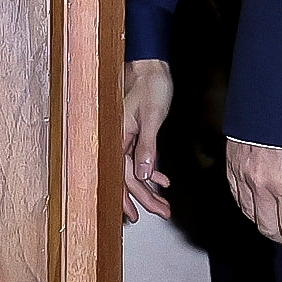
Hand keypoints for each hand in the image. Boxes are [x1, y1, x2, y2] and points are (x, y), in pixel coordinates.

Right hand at [121, 59, 174, 222]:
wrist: (152, 66)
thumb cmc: (150, 86)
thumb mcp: (151, 117)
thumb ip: (147, 146)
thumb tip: (145, 175)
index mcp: (117, 138)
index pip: (121, 176)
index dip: (128, 198)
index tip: (134, 216)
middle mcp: (118, 140)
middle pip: (129, 177)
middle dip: (144, 198)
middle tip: (161, 212)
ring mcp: (126, 138)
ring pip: (136, 170)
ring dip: (149, 187)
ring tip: (163, 204)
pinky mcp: (136, 134)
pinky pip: (140, 159)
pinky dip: (152, 171)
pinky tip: (162, 179)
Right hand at [226, 139, 281, 252]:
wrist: (270, 92)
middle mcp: (261, 186)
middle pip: (268, 228)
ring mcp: (242, 176)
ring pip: (249, 215)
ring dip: (264, 224)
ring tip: (278, 223)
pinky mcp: (231, 166)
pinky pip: (237, 198)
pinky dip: (247, 208)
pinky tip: (257, 206)